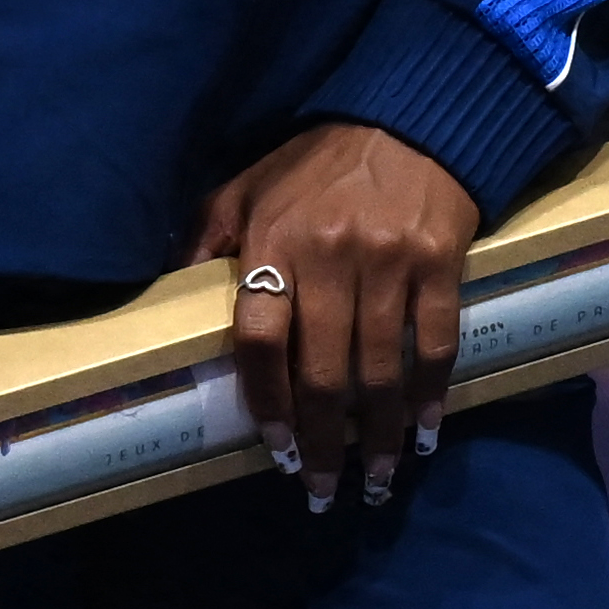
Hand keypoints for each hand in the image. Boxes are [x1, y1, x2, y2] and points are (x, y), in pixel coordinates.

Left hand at [194, 118, 476, 509]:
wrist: (410, 118)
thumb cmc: (318, 162)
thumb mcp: (247, 186)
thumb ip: (209, 238)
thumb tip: (168, 292)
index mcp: (275, 242)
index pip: (261, 338)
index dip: (267, 400)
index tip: (275, 447)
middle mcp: (331, 258)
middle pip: (323, 372)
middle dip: (324, 441)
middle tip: (321, 490)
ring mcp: (390, 262)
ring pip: (382, 369)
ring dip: (380, 433)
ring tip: (377, 478)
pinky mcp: (440, 262)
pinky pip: (436, 341)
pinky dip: (431, 393)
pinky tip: (426, 430)